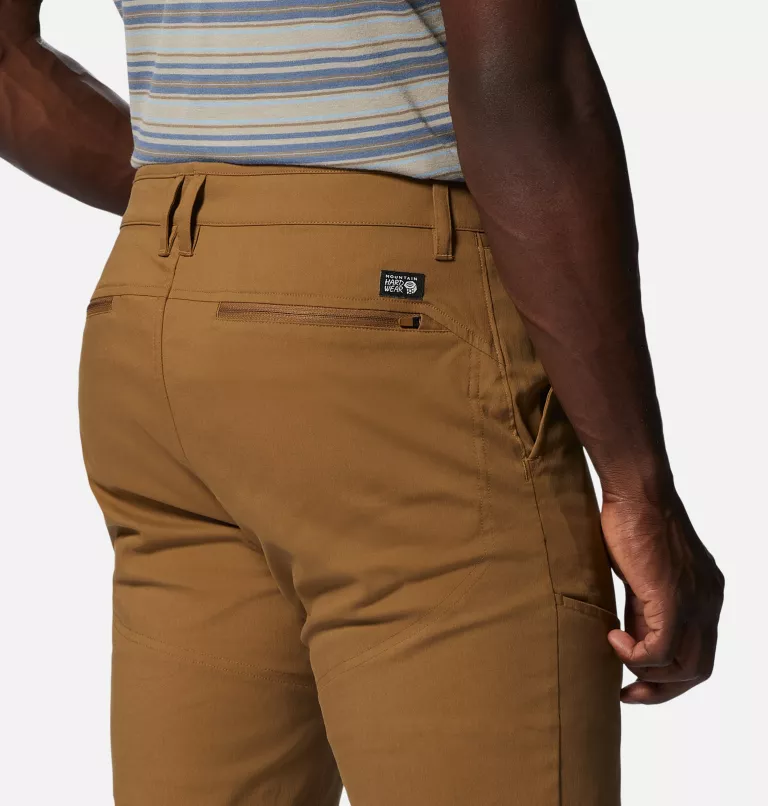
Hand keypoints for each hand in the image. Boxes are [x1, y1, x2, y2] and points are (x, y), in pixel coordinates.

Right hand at [601, 489, 723, 703]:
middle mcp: (710, 602)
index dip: (671, 674)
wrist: (637, 492)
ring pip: (685, 668)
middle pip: (699, 669)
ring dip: (648, 677)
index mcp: (706, 594)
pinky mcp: (672, 600)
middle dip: (663, 690)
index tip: (638, 679)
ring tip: (616, 662)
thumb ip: (645, 604)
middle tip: (629, 694)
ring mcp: (695, 603)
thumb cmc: (633, 520)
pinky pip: (661, 651)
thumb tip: (628, 634)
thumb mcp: (643, 572)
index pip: (700, 652)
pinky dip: (636, 657)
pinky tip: (613, 640)